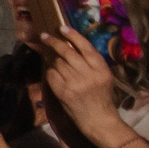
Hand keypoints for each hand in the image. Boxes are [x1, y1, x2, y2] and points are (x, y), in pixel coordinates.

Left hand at [36, 28, 131, 147]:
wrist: (98, 119)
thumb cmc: (101, 97)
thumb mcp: (103, 77)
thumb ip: (91, 63)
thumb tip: (71, 45)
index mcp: (101, 69)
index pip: (86, 47)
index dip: (73, 35)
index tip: (62, 27)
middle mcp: (88, 74)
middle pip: (67, 52)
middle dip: (54, 42)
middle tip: (44, 36)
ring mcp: (75, 83)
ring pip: (57, 62)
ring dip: (52, 60)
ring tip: (53, 60)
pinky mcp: (63, 91)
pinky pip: (51, 74)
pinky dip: (50, 72)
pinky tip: (54, 74)